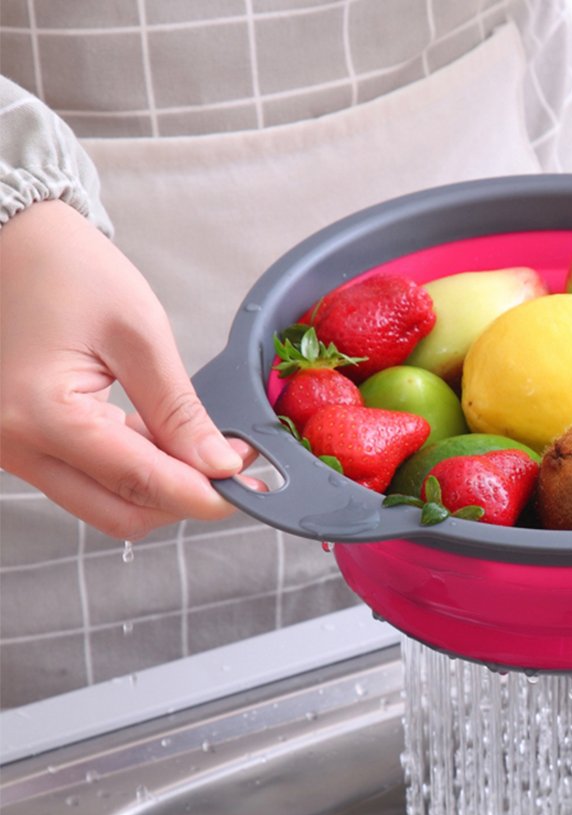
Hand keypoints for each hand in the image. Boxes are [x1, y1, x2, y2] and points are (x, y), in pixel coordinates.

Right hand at [0, 200, 256, 539]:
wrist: (10, 243)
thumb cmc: (67, 272)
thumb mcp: (139, 335)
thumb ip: (180, 410)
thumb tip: (220, 465)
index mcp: (41, 414)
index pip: (140, 483)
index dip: (203, 495)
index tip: (248, 489)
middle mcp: (15, 444)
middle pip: (120, 514)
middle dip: (182, 499)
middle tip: (227, 467)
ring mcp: (13, 450)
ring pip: (105, 505)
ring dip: (159, 486)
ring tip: (196, 443)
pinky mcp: (23, 445)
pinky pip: (87, 481)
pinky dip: (131, 471)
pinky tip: (159, 437)